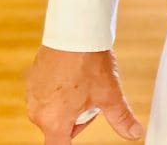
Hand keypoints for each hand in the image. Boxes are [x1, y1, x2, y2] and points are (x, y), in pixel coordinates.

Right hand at [26, 46, 144, 142]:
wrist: (74, 32)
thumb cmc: (89, 63)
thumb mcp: (110, 94)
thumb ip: (121, 118)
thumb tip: (135, 133)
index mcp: (54, 122)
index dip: (72, 140)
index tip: (82, 126)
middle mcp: (38, 112)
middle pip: (59, 127)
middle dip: (77, 117)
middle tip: (92, 95)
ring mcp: (32, 95)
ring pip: (53, 109)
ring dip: (68, 103)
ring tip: (83, 81)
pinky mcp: (31, 80)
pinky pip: (46, 93)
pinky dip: (58, 89)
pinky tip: (72, 73)